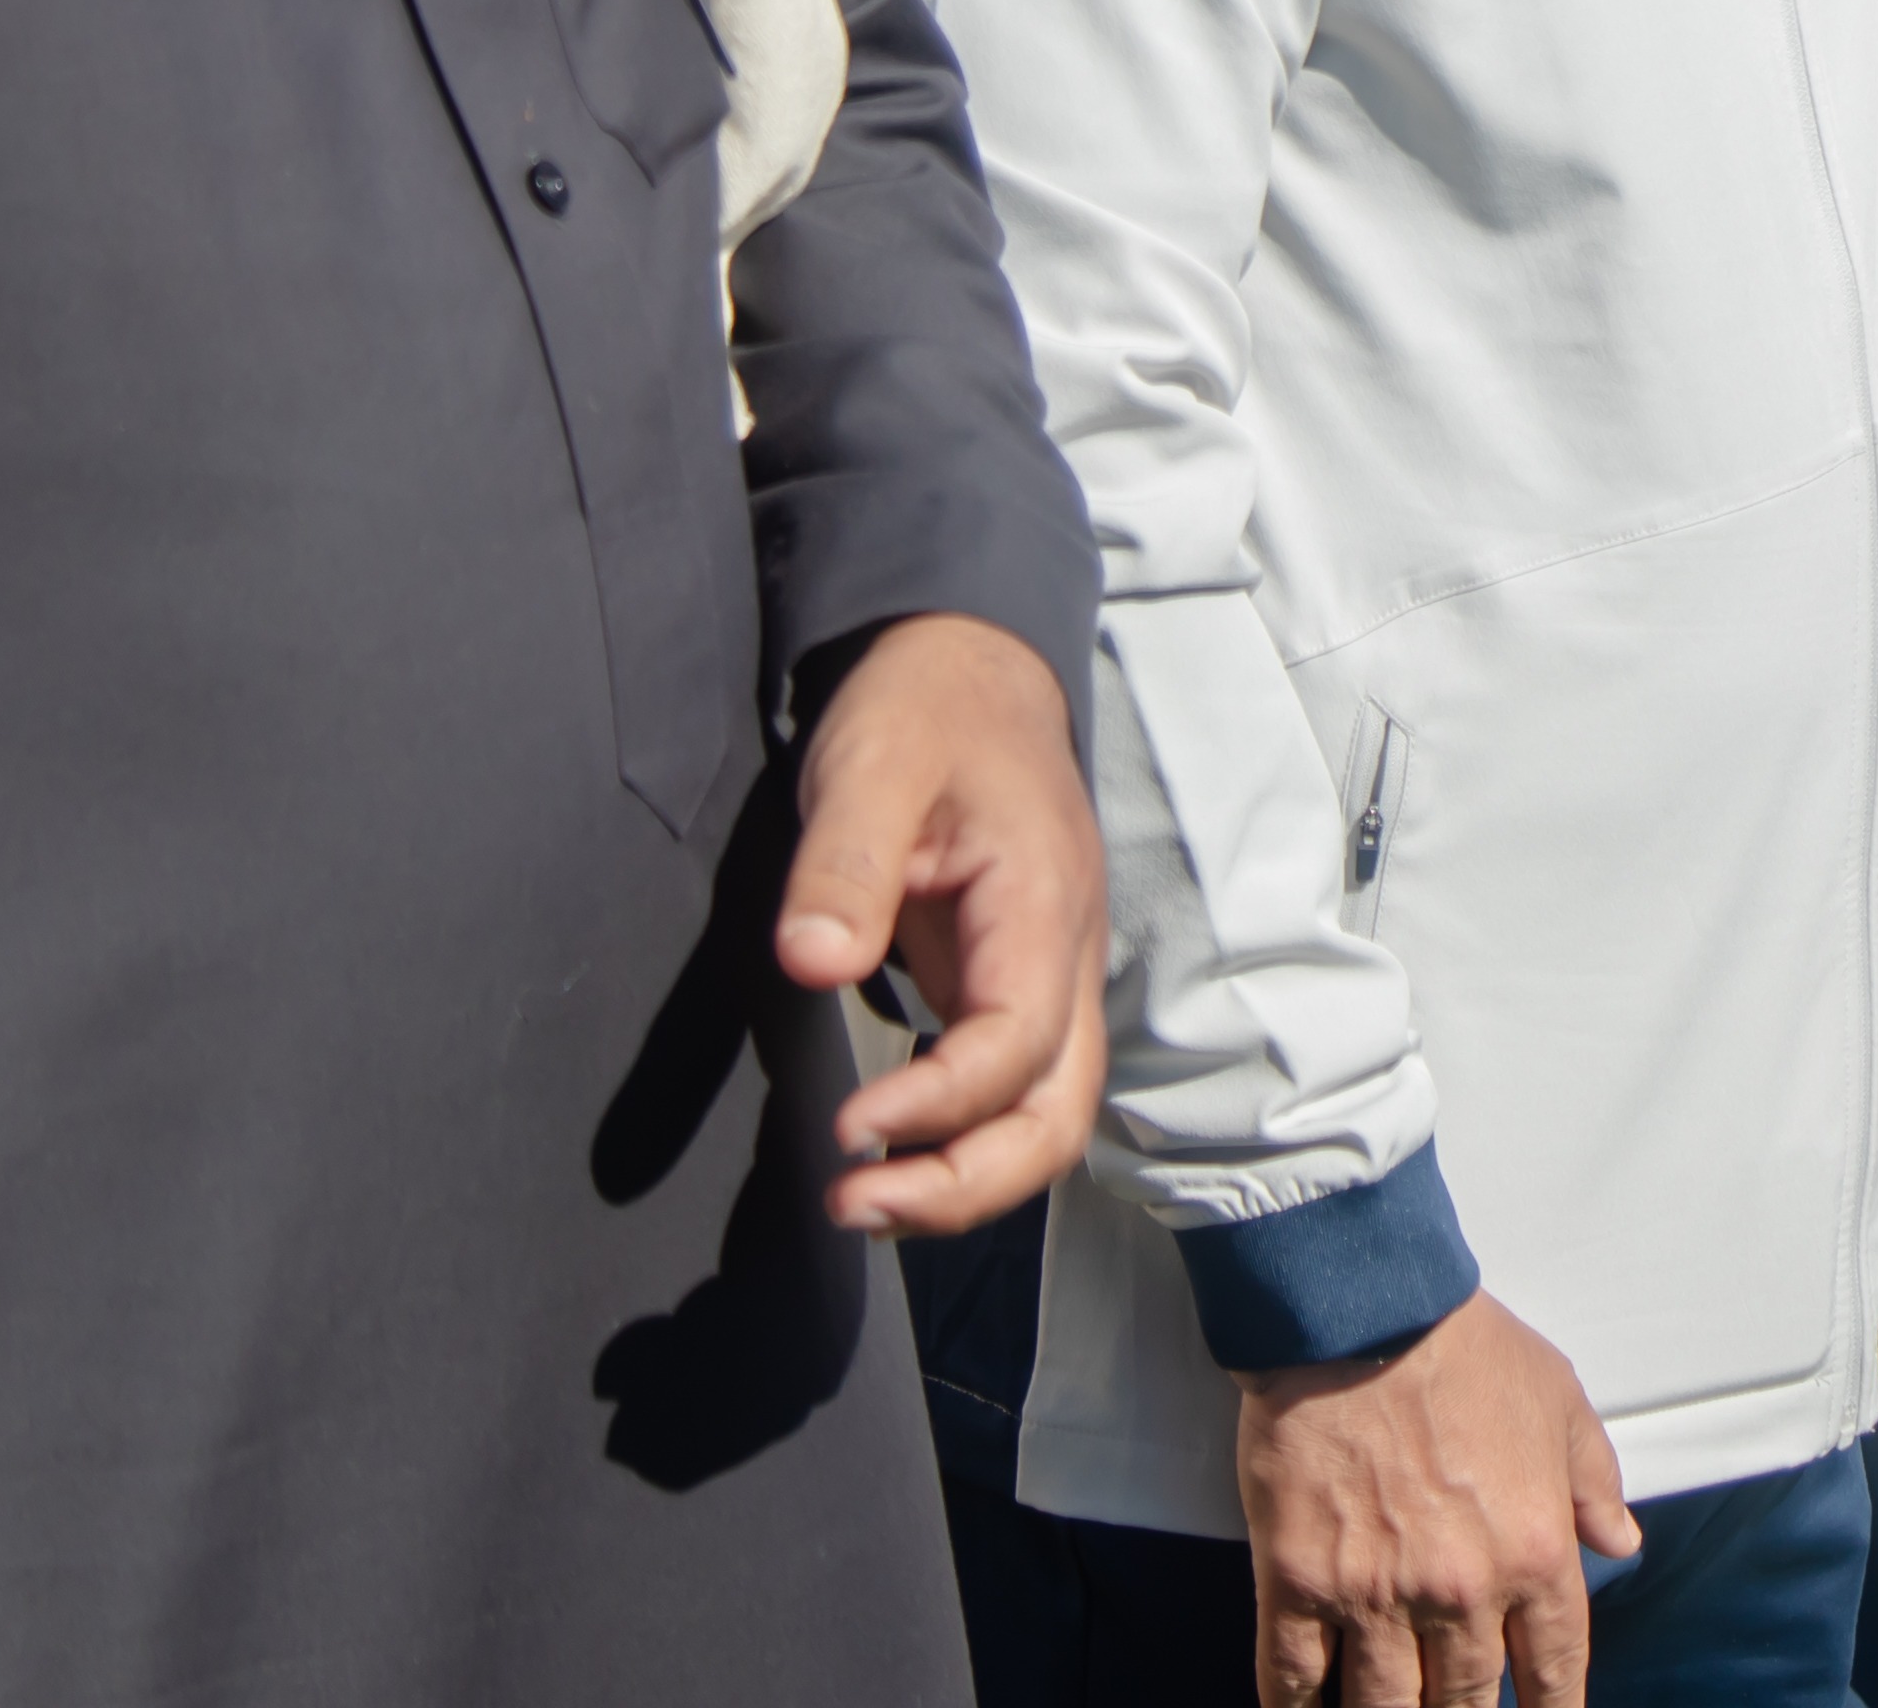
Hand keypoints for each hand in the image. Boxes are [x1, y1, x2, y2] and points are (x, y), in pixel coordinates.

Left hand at [772, 610, 1103, 1237]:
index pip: (1018, 1043)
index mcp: (1042, 904)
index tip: (849, 1128)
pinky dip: (960, 1148)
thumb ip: (843, 864)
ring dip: (964, 1183)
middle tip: (853, 1207)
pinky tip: (887, 1159)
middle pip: (1056, 1117)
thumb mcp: (872, 762)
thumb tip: (814, 963)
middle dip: (965, 1185)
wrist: (971, 670)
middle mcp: (1064, 960)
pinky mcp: (1011, 992)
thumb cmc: (927, 710)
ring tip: (862, 1204)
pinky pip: (1010, 1098)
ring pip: (1044, 1122)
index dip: (940, 1104)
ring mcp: (1046, 982)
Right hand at [1237, 1285, 1635, 1707]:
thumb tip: (1622, 1544)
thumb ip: (1595, 1482)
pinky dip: (1296, 1707)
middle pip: (1468, 1703)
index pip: (1555, 1668)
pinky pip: (1293, 1677)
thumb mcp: (1561, 1402)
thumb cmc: (1462, 1345)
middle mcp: (1461, 1592)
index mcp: (1534, 1553)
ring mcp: (1375, 1596)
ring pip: (1386, 1707)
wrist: (1359, 1310)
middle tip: (1458, 1707)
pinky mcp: (1298, 1583)